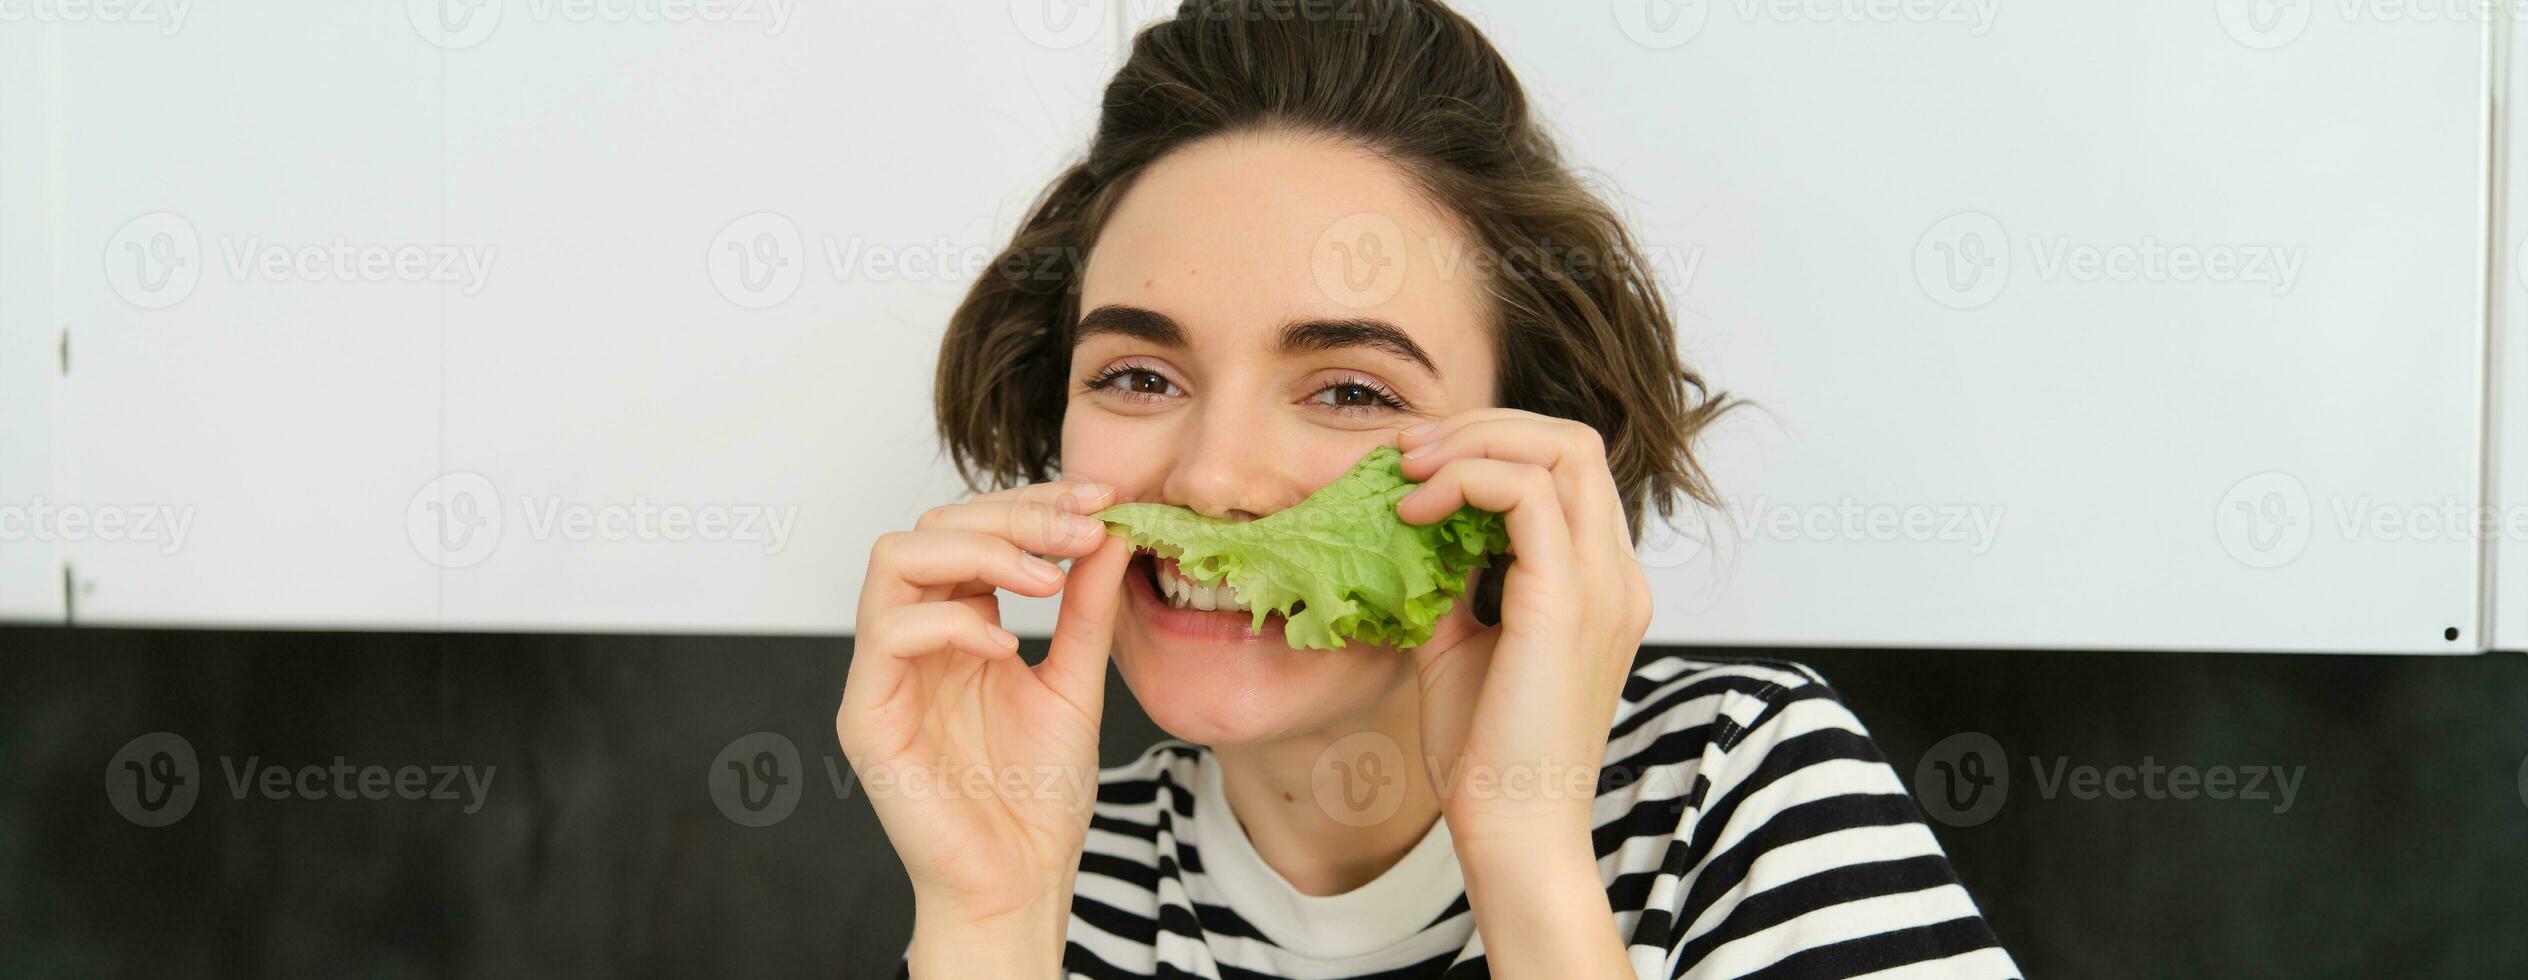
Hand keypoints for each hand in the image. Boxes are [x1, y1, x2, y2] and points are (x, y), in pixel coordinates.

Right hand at [836, 481, 1129, 926]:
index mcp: (958, 625)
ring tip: (1047, 582)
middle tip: (1081, 534)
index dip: (1033, 503)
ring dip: (980, 552)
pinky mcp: (868, 715)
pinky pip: (887, 633)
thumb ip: (1088, 608)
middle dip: (1013, 517)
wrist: (1021, 879)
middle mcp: (915, 638)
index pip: (973, 528)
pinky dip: (953, 624)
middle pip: (932, 526)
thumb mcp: (1077, 682)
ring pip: (894, 558)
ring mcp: (885, 674)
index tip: (1099, 502)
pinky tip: (1009, 647)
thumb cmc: (1040, 795)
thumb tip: (1110, 529)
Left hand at [1395, 409, 1651, 847]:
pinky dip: (1465, 483)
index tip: (1417, 466)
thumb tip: (1411, 533)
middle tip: (1406, 453)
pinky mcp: (1566, 602)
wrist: (1514, 829)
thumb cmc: (1489, 754)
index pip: (1567, 468)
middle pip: (1571, 440)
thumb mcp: (1460, 645)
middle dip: (1482, 427)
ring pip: (1559, 448)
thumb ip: (1452, 584)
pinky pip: (1526, 494)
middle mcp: (1616, 575)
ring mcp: (1602, 584)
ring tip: (1406, 473)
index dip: (1491, 446)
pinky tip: (1414, 515)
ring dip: (1471, 444)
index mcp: (1600, 583)